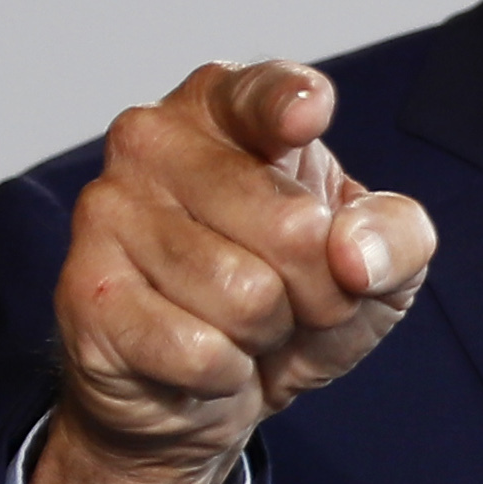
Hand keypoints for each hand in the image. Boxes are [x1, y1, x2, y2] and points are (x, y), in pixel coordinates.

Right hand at [32, 61, 435, 483]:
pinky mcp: (85, 292)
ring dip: (265, 335)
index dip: (292, 105)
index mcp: (225, 106)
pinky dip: (222, 375)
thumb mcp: (378, 265)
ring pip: (246, 297)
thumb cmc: (290, 300)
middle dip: (318, 290)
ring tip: (240, 326)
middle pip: (291, 227)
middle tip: (290, 298)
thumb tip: (354, 255)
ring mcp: (108, 209)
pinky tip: (199, 359)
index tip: (308, 115)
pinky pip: (198, 351)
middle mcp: (154, 137)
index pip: (264, 92)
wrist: (203, 391)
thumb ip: (397, 237)